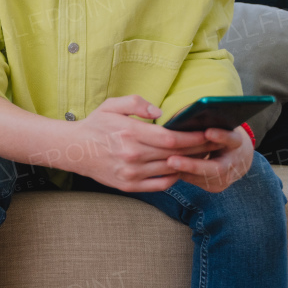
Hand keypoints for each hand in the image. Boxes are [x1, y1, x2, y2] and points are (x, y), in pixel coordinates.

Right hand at [70, 95, 224, 192]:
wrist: (73, 149)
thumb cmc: (96, 125)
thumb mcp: (112, 105)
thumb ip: (137, 103)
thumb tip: (160, 113)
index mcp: (129, 133)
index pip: (171, 138)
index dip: (193, 137)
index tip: (208, 132)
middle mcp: (131, 155)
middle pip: (175, 154)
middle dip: (198, 149)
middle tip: (214, 143)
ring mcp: (131, 173)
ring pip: (170, 170)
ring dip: (189, 163)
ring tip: (202, 155)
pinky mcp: (129, 185)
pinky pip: (160, 184)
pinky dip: (174, 177)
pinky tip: (181, 168)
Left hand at [161, 125, 253, 191]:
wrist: (235, 157)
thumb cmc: (218, 136)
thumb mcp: (217, 127)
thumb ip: (203, 124)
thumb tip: (181, 119)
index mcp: (235, 143)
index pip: (232, 139)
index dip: (221, 136)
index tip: (207, 132)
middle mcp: (234, 162)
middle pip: (216, 168)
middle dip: (193, 165)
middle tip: (171, 161)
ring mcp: (227, 177)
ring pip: (205, 178)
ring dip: (183, 172)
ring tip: (164, 166)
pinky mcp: (217, 187)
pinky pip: (198, 182)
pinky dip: (183, 175)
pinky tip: (168, 171)